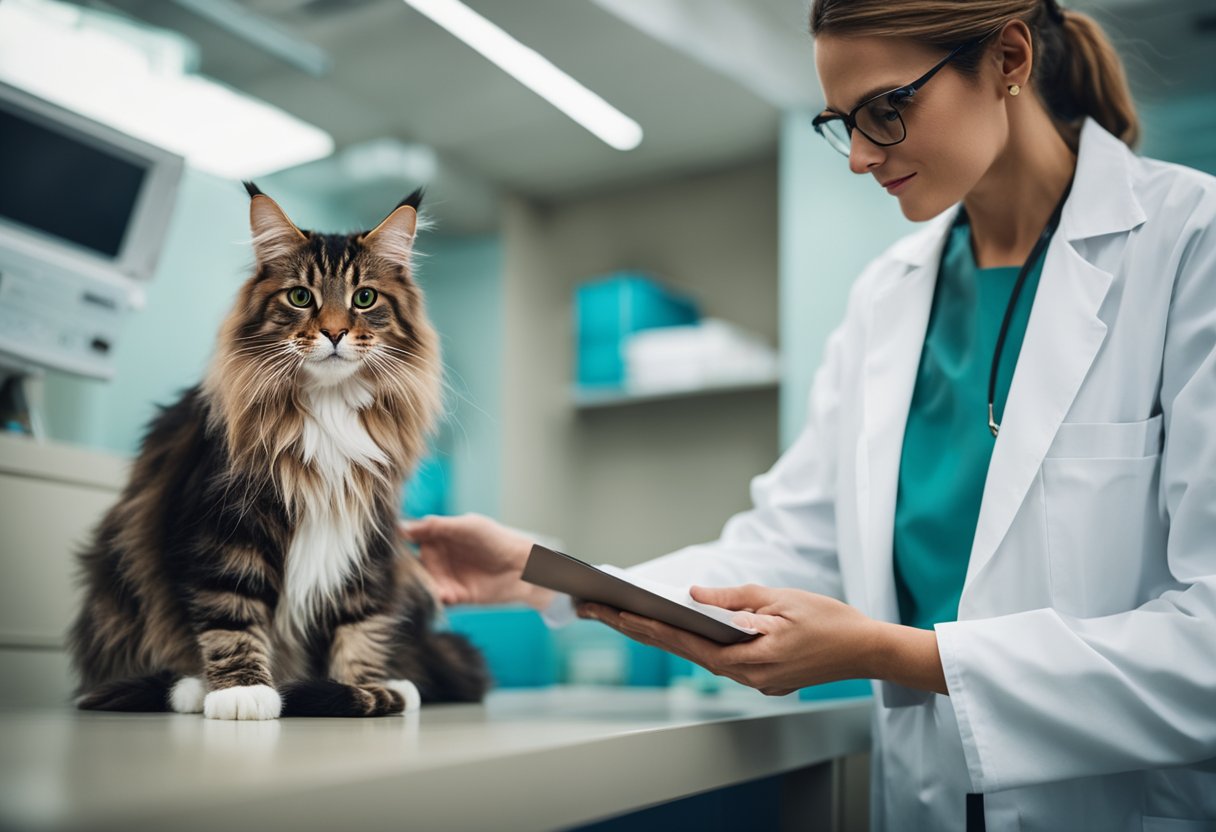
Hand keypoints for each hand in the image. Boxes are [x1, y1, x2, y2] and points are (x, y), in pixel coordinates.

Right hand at [399, 513, 553, 609]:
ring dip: (420, 584)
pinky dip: (435, 598)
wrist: (523, 566)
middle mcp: (436, 556)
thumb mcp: (468, 526)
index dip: (397, 540)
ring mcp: (444, 576)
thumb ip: (437, 526)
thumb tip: (402, 527)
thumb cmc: (497, 538)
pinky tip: (440, 595)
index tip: (387, 545)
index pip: (410, 536)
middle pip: (411, 562)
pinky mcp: (454, 596)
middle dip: (404, 566)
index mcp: (437, 535)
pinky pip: (437, 598)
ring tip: (422, 583)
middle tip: (398, 569)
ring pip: (421, 581)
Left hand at [578, 584, 946, 695]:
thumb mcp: (779, 600)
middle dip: (635, 628)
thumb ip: (733, 599)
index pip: (681, 641)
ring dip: (659, 635)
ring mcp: (752, 681)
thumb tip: (693, 597)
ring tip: (619, 614)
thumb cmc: (829, 621)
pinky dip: (691, 642)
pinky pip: (717, 658)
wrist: (867, 650)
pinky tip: (670, 628)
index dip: (641, 624)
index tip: (609, 611)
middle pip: (680, 651)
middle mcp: (744, 677)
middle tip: (595, 609)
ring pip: (696, 655)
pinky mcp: (761, 677)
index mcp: (746, 660)